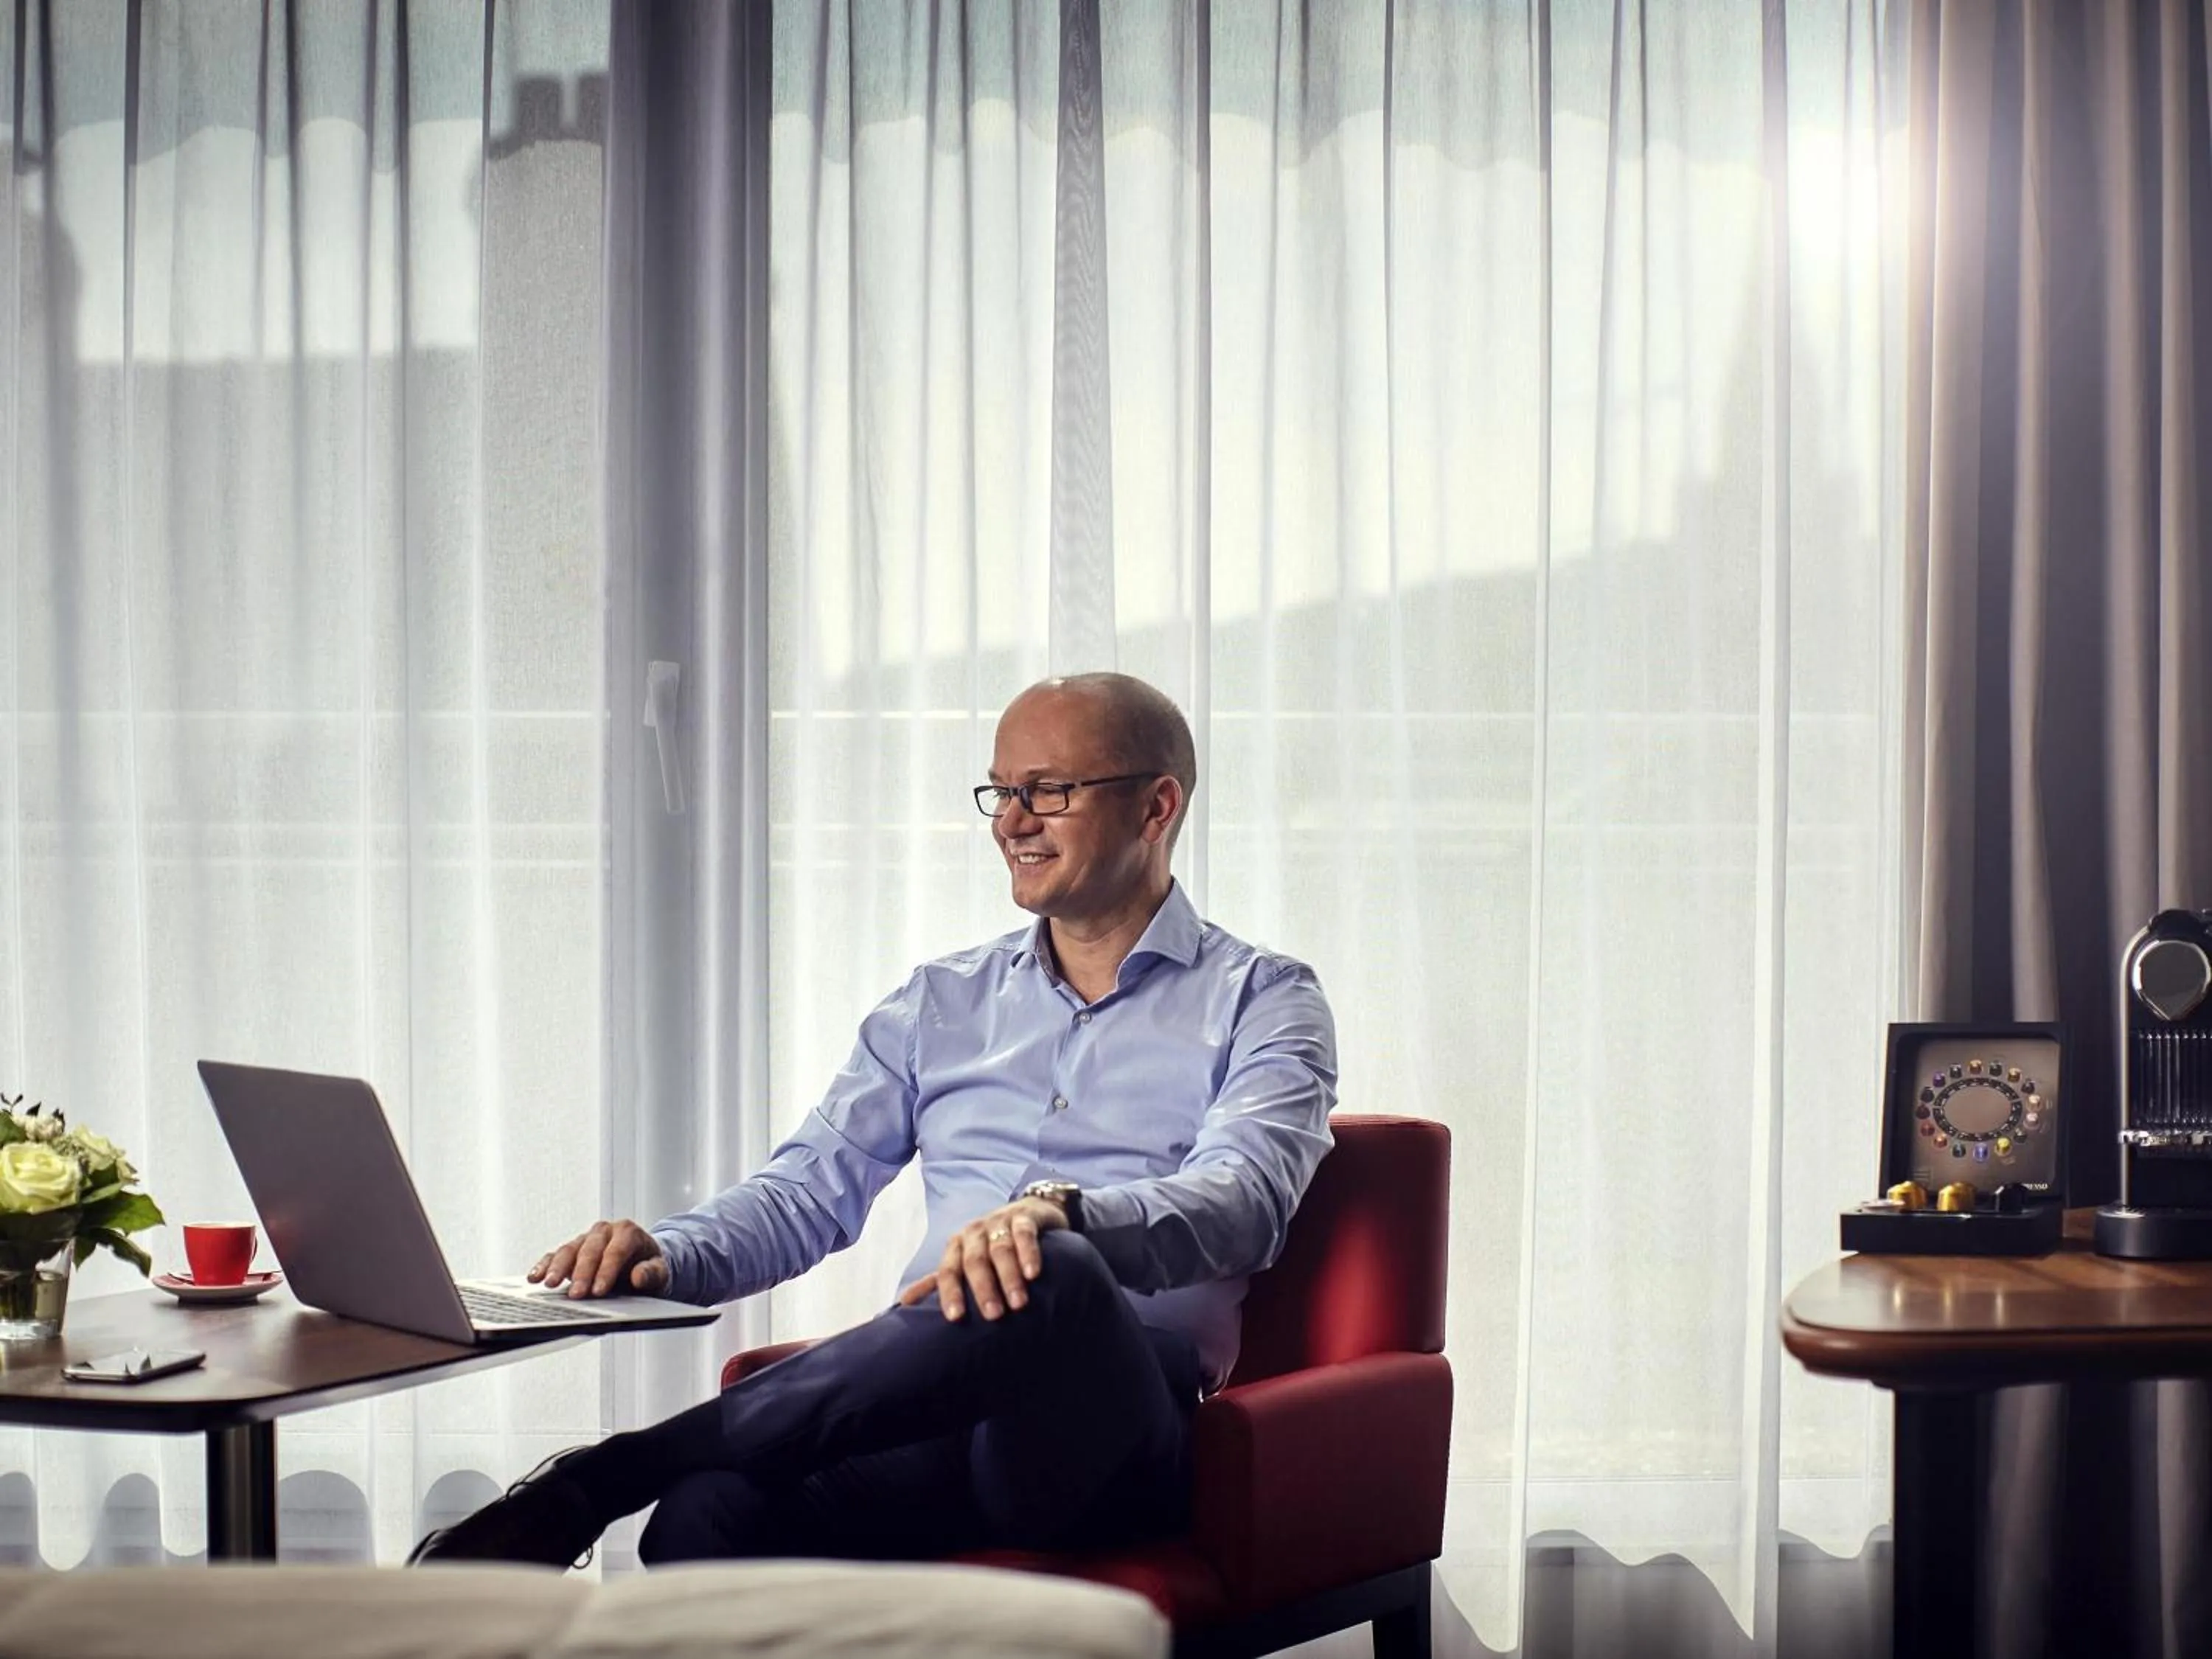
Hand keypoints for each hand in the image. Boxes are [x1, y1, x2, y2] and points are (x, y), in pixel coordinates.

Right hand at [530, 1219, 670, 1298]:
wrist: (641, 1263)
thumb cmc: (649, 1266)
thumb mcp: (660, 1271)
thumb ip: (651, 1273)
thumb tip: (639, 1277)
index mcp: (628, 1232)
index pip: (615, 1251)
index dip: (607, 1271)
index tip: (600, 1290)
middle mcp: (604, 1232)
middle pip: (590, 1250)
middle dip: (583, 1273)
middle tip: (577, 1295)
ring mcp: (585, 1240)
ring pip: (569, 1250)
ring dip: (558, 1268)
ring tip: (550, 1284)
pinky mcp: (572, 1250)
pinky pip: (555, 1255)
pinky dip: (544, 1265)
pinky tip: (535, 1277)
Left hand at [897, 1196, 1067, 1321]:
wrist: (1026, 1213)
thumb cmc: (990, 1245)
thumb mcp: (964, 1260)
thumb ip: (939, 1281)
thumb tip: (903, 1303)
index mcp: (956, 1246)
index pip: (948, 1271)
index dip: (950, 1293)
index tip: (955, 1318)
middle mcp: (973, 1233)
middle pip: (974, 1261)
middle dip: (983, 1288)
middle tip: (994, 1315)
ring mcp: (998, 1222)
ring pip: (1001, 1249)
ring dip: (1009, 1276)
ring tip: (1018, 1303)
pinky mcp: (1023, 1217)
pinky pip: (1024, 1234)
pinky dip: (1028, 1253)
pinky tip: (1033, 1274)